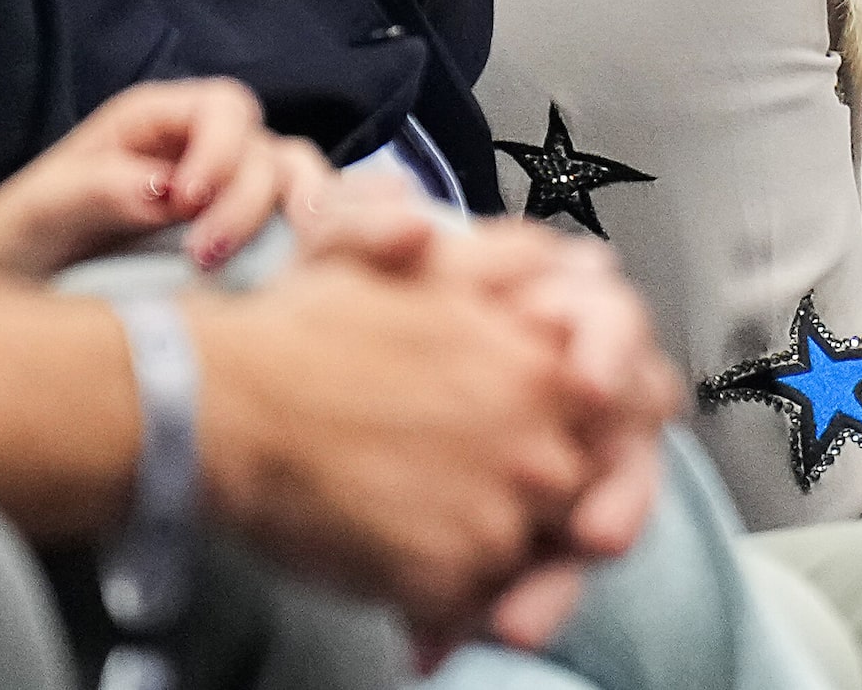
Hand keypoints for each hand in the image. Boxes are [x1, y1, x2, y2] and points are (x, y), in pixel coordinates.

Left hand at [0, 80, 335, 278]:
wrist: (18, 287)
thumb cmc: (26, 234)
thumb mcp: (44, 208)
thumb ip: (99, 189)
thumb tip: (165, 192)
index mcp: (157, 122)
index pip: (222, 108)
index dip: (221, 149)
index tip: (189, 202)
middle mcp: (202, 150)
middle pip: (266, 149)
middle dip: (248, 201)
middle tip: (204, 258)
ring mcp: (230, 195)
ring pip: (296, 183)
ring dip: (293, 222)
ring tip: (275, 268)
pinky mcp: (247, 243)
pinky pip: (299, 229)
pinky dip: (310, 246)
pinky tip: (295, 277)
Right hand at [192, 219, 652, 656]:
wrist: (219, 403)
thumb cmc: (303, 327)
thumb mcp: (418, 257)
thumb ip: (513, 255)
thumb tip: (590, 265)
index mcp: (541, 358)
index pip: (643, 403)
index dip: (619, 422)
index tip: (580, 434)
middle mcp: (539, 437)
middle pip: (590, 488)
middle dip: (547, 498)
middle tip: (469, 496)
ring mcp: (501, 514)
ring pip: (534, 554)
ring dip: (495, 556)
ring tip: (419, 533)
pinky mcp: (452, 578)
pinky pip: (478, 605)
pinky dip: (447, 601)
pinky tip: (398, 573)